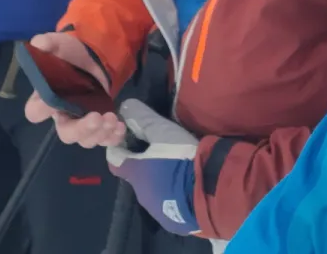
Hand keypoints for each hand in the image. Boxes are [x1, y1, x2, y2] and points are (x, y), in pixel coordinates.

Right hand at [23, 32, 125, 147]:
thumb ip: (48, 43)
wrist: (93, 57)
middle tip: (96, 118)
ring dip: (100, 133)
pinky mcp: (100, 124)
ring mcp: (82, 122)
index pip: (35, 112)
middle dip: (82, 129)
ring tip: (112, 119)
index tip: (52, 102)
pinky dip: (113, 137)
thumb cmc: (70, 54)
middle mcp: (63, 116)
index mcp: (46, 99)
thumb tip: (38, 43)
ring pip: (86, 140)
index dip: (42, 110)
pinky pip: (105, 139)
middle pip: (66, 134)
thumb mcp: (58, 44)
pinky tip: (120, 127)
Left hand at [106, 99, 200, 235]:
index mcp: (134, 173)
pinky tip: (185, 180)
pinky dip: (171, 190)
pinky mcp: (174, 220)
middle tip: (158, 145)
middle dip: (143, 159)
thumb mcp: (163, 132)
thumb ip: (143, 118)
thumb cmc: (182, 159)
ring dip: (158, 175)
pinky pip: (168, 201)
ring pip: (152, 188)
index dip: (119, 145)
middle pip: (135, 173)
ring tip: (175, 161)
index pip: (114, 159)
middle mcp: (141, 194)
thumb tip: (125, 106)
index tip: (129, 134)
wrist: (211, 193)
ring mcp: (157, 209)